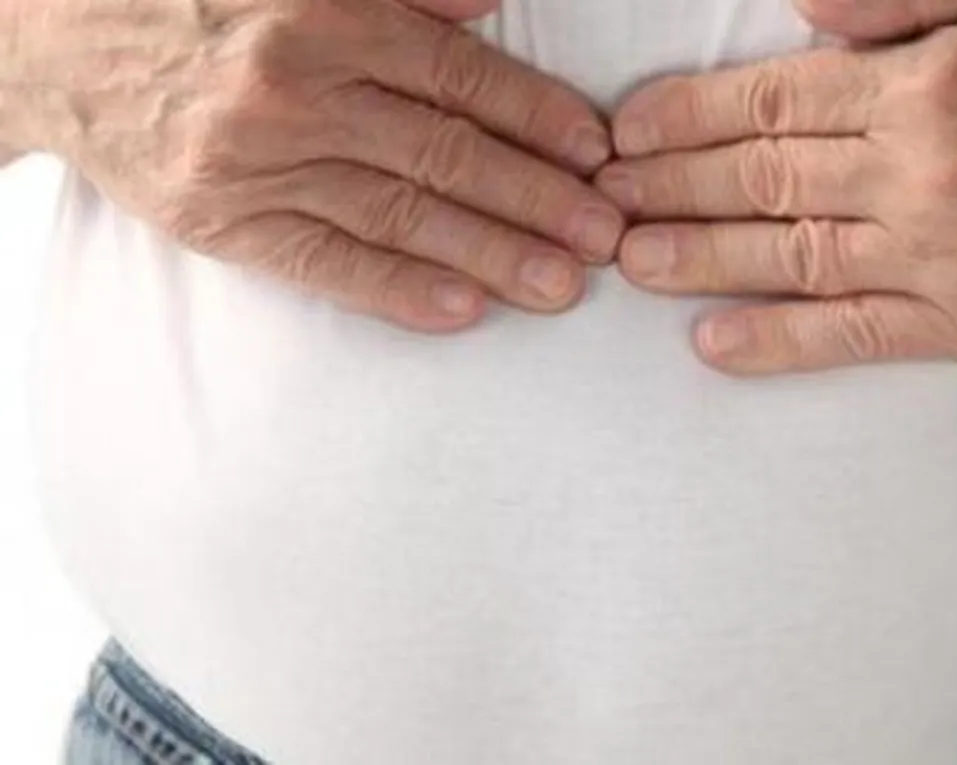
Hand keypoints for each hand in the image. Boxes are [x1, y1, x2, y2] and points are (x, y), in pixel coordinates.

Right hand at [7, 0, 623, 331]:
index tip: (597, 155)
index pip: (457, 77)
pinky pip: (323, 262)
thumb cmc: (207, 5)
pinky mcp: (223, 221)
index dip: (537, 117)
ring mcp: (257, 161)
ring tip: (562, 285)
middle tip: (607, 237)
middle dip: (536, 197)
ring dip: (489, 254)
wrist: (62, 47)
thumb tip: (492, 1)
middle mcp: (297, 89)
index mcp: (328, 17)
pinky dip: (396, 289)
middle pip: (442, 152)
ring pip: (397, 214)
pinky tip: (463, 311)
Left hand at [598, 0, 956, 374]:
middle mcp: (922, 169)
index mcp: (927, 84)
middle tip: (601, 200)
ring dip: (697, 261)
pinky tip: (714, 344)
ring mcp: (940, 254)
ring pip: (789, 255)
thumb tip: (798, 4)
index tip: (626, 132)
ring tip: (628, 261)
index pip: (771, 100)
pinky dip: (778, 342)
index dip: (685, 116)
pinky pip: (851, 335)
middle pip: (761, 177)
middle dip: (668, 188)